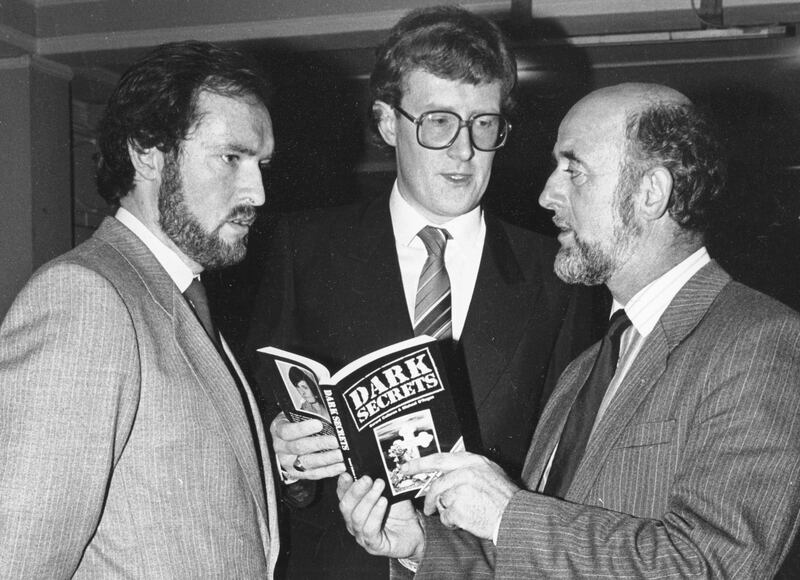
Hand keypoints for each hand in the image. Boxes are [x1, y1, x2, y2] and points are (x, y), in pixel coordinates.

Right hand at [270, 413, 344, 479]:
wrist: (293, 438)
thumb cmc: (299, 422)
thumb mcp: (302, 411)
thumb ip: (313, 410)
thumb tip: (329, 409)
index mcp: (278, 429)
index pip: (287, 430)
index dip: (303, 428)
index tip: (319, 424)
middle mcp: (280, 447)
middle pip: (298, 447)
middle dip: (320, 444)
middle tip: (335, 441)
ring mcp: (288, 462)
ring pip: (307, 462)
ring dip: (326, 459)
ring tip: (340, 454)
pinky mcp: (297, 473)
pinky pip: (313, 474)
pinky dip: (328, 471)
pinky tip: (339, 466)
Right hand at [337, 473, 423, 559]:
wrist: (415, 532)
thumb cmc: (399, 512)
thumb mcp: (389, 492)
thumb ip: (379, 481)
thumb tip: (377, 464)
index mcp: (354, 508)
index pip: (342, 496)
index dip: (343, 485)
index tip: (347, 474)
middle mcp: (353, 523)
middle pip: (346, 506)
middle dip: (356, 490)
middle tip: (367, 478)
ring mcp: (362, 536)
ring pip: (356, 517)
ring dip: (368, 499)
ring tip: (379, 486)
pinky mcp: (373, 545)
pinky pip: (369, 529)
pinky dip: (375, 514)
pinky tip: (383, 502)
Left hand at [402, 452, 518, 540]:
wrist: (516, 517)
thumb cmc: (506, 497)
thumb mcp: (490, 472)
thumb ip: (469, 468)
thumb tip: (447, 470)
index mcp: (472, 461)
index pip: (438, 459)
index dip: (419, 463)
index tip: (405, 468)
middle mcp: (465, 473)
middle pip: (436, 484)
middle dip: (429, 497)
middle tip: (426, 506)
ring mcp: (461, 491)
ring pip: (441, 501)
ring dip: (447, 511)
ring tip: (463, 514)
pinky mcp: (458, 509)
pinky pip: (446, 517)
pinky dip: (452, 522)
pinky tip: (466, 521)